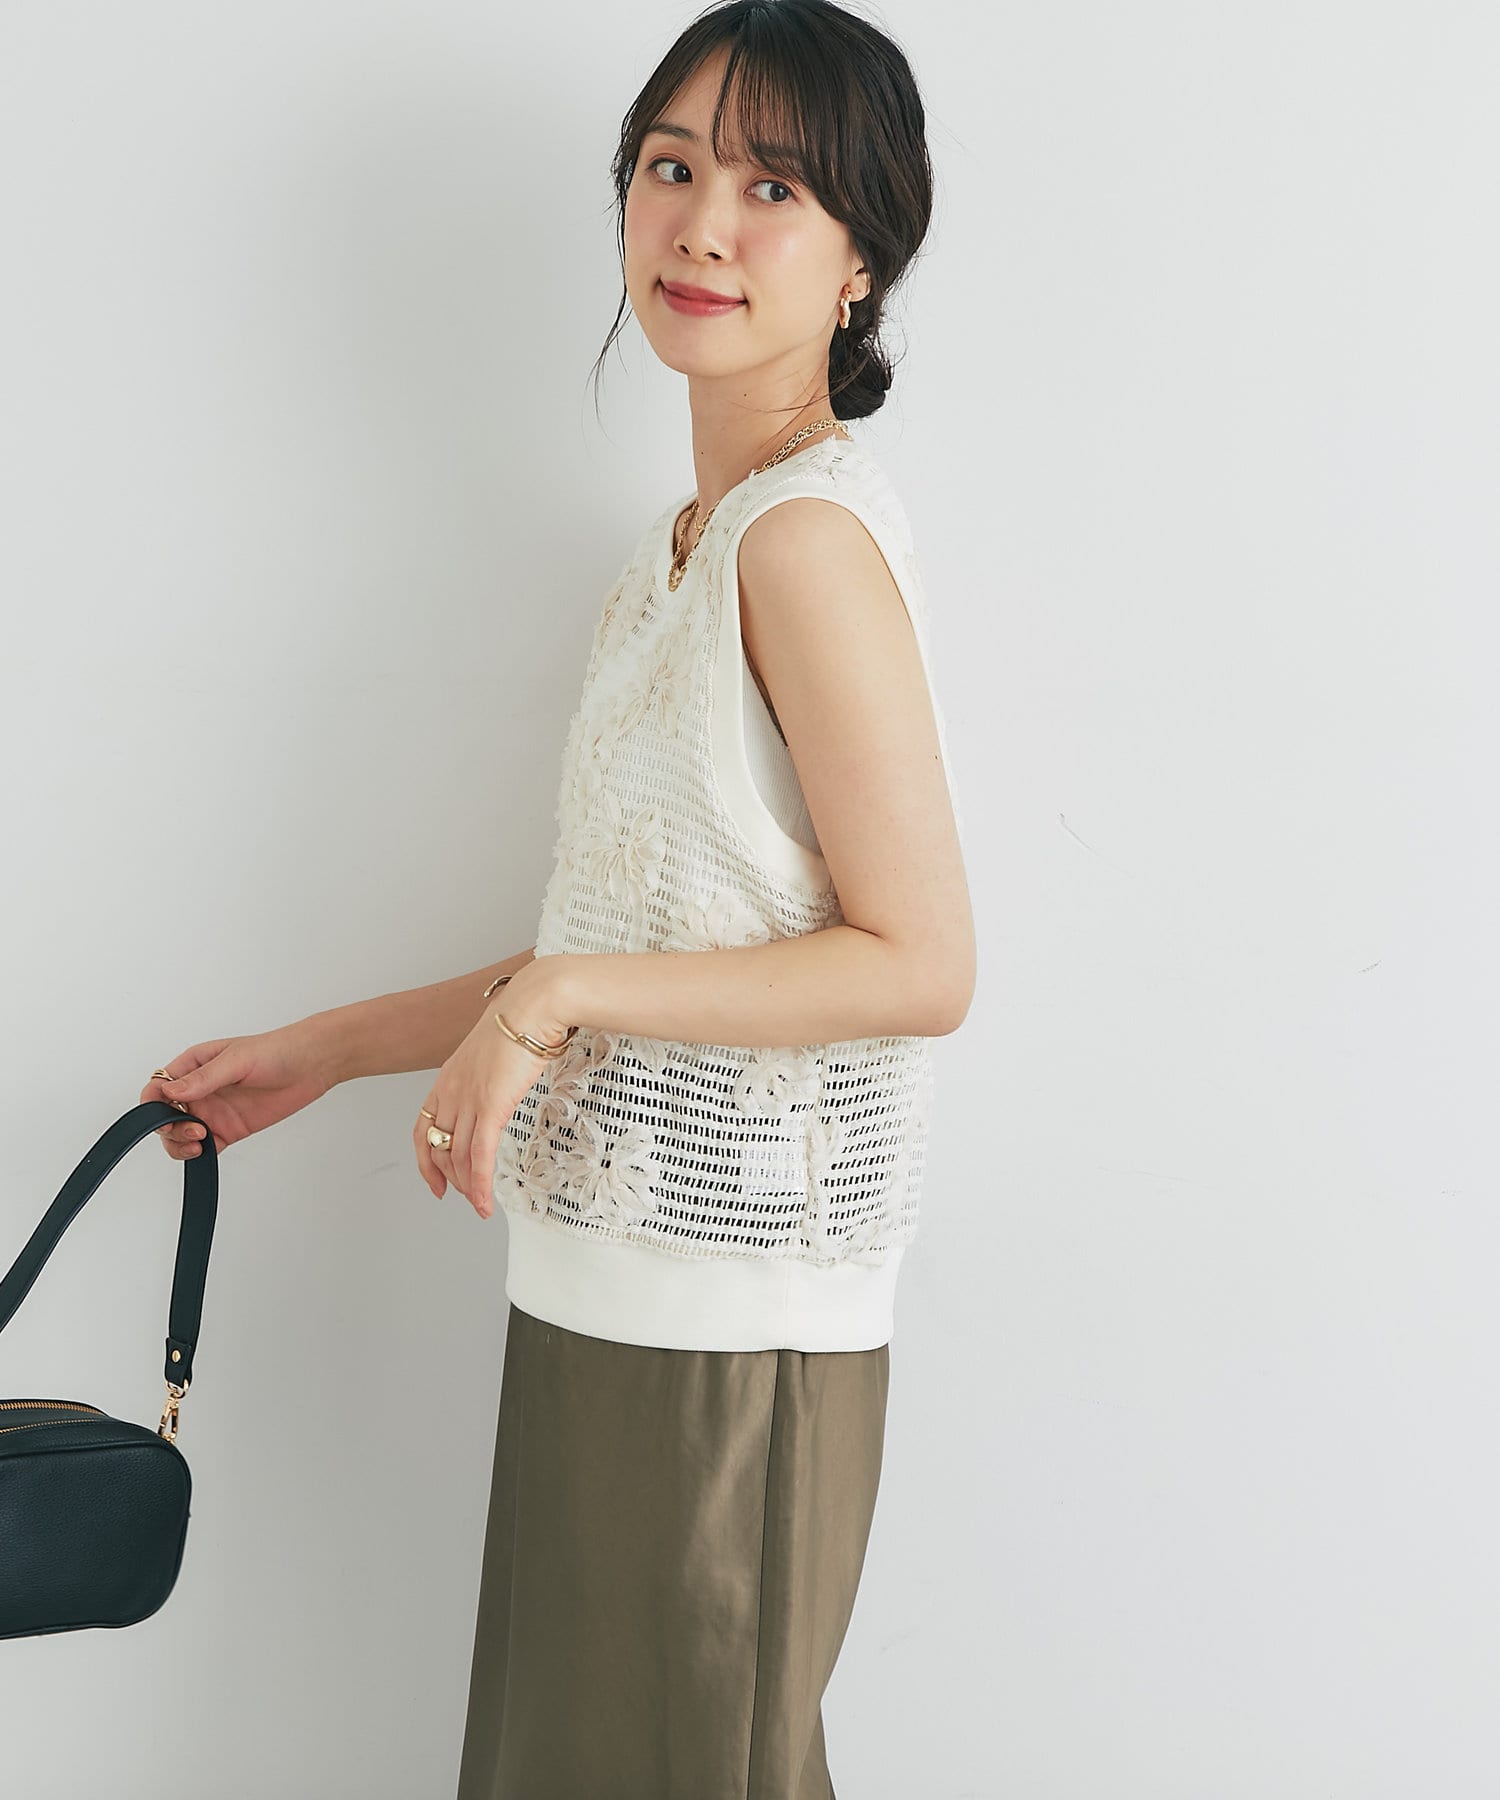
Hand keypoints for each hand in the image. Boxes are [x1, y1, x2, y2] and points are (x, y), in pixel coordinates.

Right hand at [140, 1018, 339, 1160]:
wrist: (313, 1064)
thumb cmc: (277, 1050)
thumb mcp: (238, 1060)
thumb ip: (204, 1078)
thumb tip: (171, 1091)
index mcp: (193, 1066)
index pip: (158, 1087)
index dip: (152, 1103)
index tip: (162, 1114)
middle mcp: (199, 1090)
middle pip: (164, 1116)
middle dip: (167, 1127)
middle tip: (191, 1129)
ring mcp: (214, 1111)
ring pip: (181, 1135)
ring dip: (180, 1143)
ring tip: (200, 1141)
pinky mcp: (230, 1128)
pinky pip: (206, 1147)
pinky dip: (200, 1153)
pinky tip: (207, 1149)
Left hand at [415, 962, 572, 1219]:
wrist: (535, 1004)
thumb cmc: (524, 1018)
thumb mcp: (497, 1047)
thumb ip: (493, 1067)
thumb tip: (505, 1074)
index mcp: (449, 1076)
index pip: (423, 1127)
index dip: (426, 1159)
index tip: (436, 1181)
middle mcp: (452, 1090)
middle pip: (439, 1147)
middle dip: (450, 1178)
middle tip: (466, 1196)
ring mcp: (469, 1099)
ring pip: (458, 1157)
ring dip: (468, 1188)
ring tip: (479, 1205)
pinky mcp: (491, 1106)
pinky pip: (479, 1156)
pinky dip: (480, 1185)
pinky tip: (485, 1202)